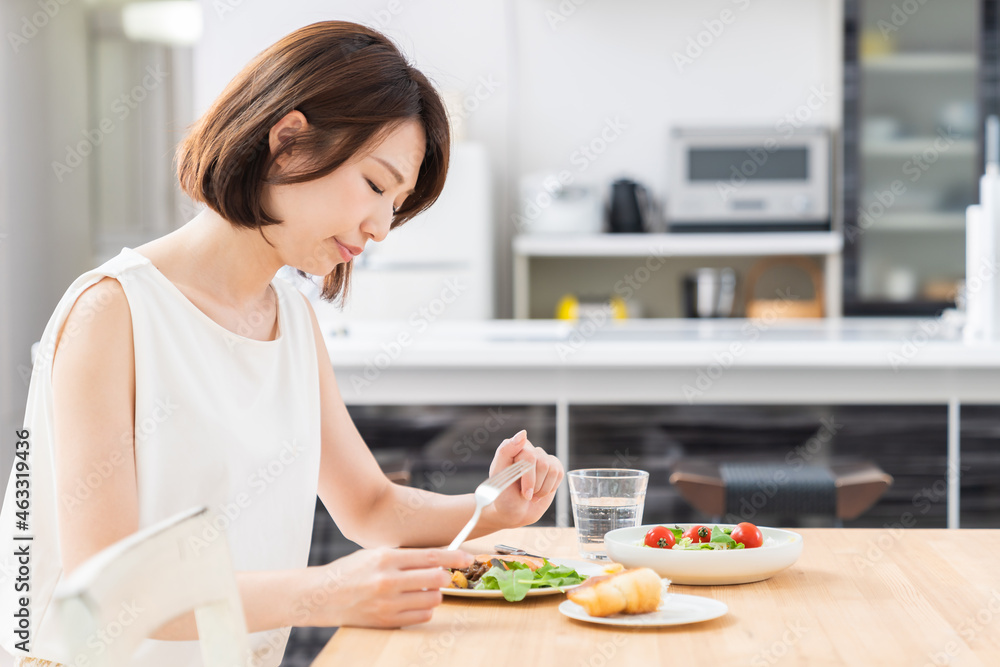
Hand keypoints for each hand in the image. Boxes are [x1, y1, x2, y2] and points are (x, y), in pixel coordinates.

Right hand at [302, 547, 473, 627]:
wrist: (322, 595)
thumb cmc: (351, 571)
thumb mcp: (375, 554)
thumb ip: (405, 556)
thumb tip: (437, 558)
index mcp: (386, 558)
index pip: (430, 556)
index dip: (454, 556)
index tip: (467, 557)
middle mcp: (388, 580)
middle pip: (436, 579)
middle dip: (445, 577)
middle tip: (442, 575)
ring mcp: (387, 603)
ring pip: (432, 600)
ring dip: (434, 594)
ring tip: (421, 589)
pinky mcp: (387, 621)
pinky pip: (422, 616)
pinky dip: (425, 609)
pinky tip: (414, 602)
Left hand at [488, 430, 563, 527]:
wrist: (514, 512)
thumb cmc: (503, 495)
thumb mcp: (499, 475)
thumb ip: (506, 451)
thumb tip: (523, 433)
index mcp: (512, 448)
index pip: (529, 456)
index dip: (528, 478)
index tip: (524, 493)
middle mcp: (528, 449)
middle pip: (542, 464)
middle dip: (534, 485)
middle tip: (525, 495)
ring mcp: (542, 457)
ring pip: (552, 470)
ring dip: (542, 489)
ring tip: (531, 494)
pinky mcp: (553, 467)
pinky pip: (559, 473)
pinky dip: (550, 488)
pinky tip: (540, 492)